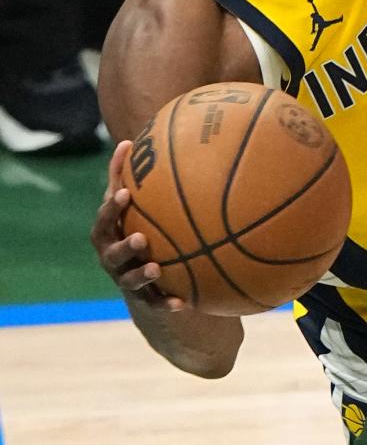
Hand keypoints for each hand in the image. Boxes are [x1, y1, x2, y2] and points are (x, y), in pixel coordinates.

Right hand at [90, 144, 184, 312]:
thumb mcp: (126, 207)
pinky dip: (167, 304)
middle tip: (140, 239)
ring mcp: (125, 281)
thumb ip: (122, 179)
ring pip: (130, 281)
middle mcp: (112, 258)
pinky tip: (184, 303)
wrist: (139, 277)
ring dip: (142, 274)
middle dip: (124, 247)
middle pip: (112, 254)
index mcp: (106, 235)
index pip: (104, 220)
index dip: (112, 209)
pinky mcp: (143, 300)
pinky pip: (155, 304)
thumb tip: (127, 141)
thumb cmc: (131, 228)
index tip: (125, 195)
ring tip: (156, 268)